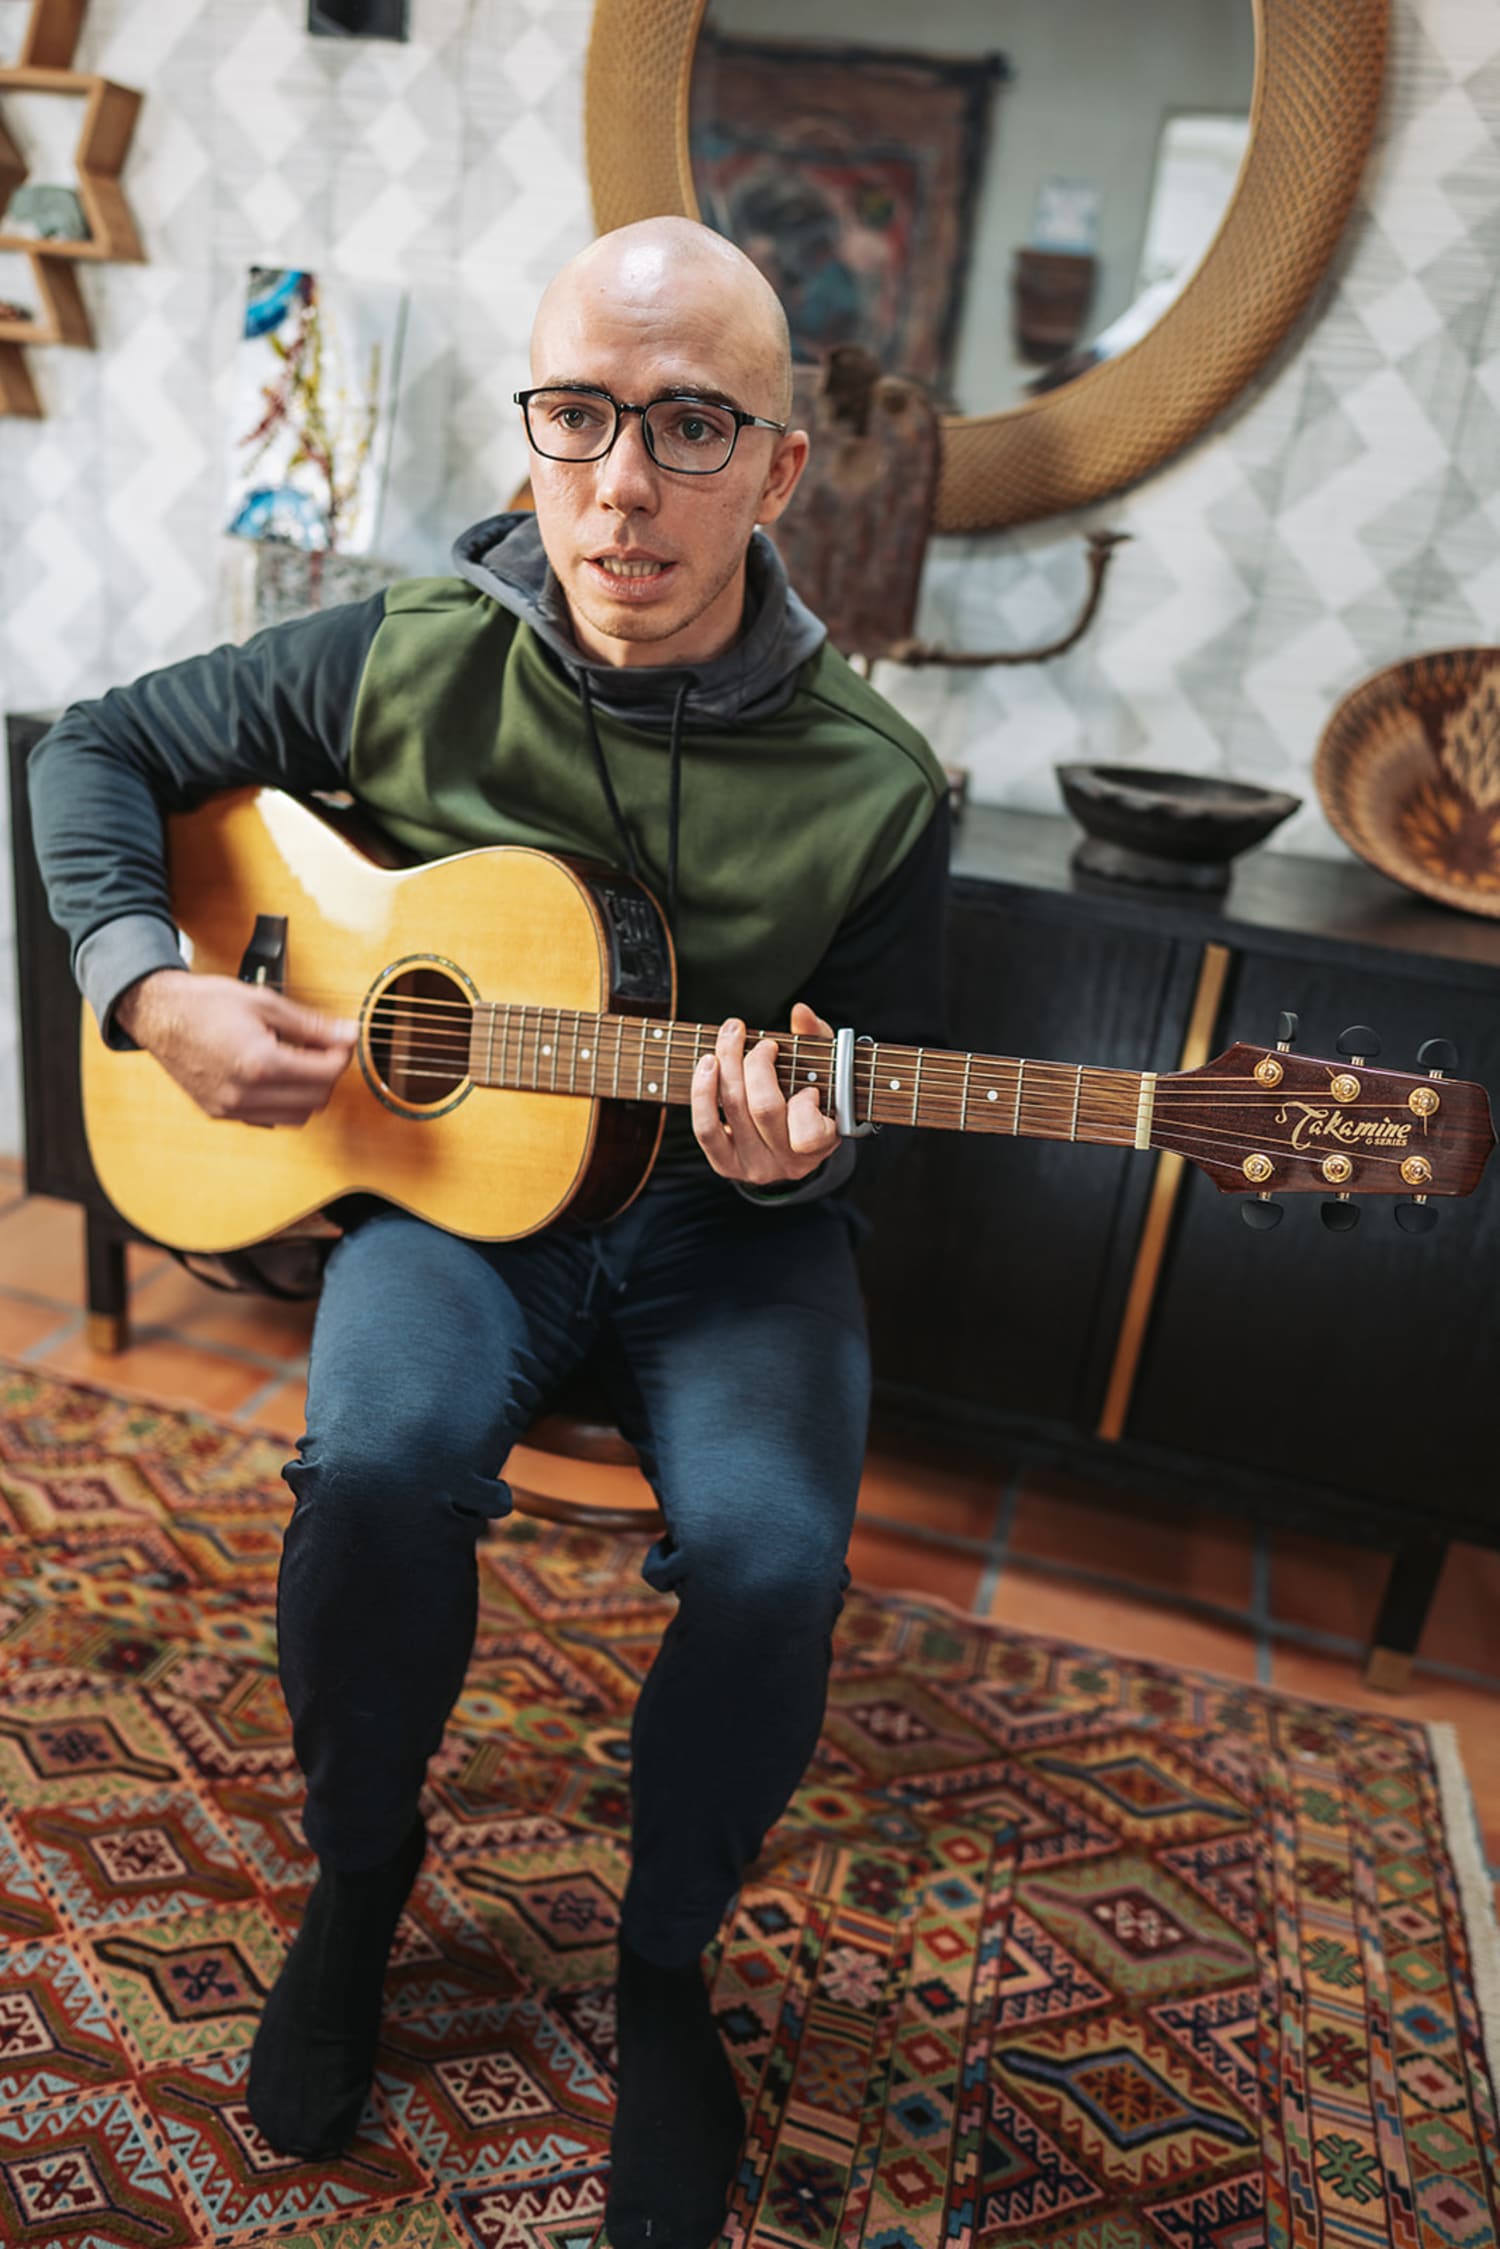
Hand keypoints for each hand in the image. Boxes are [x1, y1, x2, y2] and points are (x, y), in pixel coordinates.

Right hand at [115, 970, 358, 1126]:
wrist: (158, 1015)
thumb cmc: (205, 1004)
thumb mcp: (265, 1003)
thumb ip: (311, 1024)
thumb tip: (349, 1034)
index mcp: (258, 1063)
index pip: (325, 1074)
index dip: (342, 1056)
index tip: (342, 1041)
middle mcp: (244, 1094)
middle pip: (316, 1100)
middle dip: (328, 1075)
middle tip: (325, 1050)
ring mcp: (230, 1108)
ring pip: (296, 1117)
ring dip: (309, 1093)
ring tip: (300, 1062)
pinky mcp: (220, 1114)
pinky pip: (269, 1119)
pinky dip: (283, 1103)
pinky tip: (277, 1077)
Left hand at [691, 1001, 840, 1185]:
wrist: (788, 1141)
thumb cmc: (810, 1095)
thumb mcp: (824, 1069)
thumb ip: (817, 1039)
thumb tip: (800, 1012)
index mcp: (819, 1147)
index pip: (808, 1134)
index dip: (804, 1104)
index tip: (809, 1087)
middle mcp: (786, 1163)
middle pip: (763, 1107)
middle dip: (757, 1064)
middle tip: (763, 1043)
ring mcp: (754, 1167)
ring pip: (733, 1109)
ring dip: (728, 1064)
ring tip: (731, 1035)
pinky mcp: (725, 1165)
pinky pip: (706, 1129)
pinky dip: (703, 1092)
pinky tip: (708, 1063)